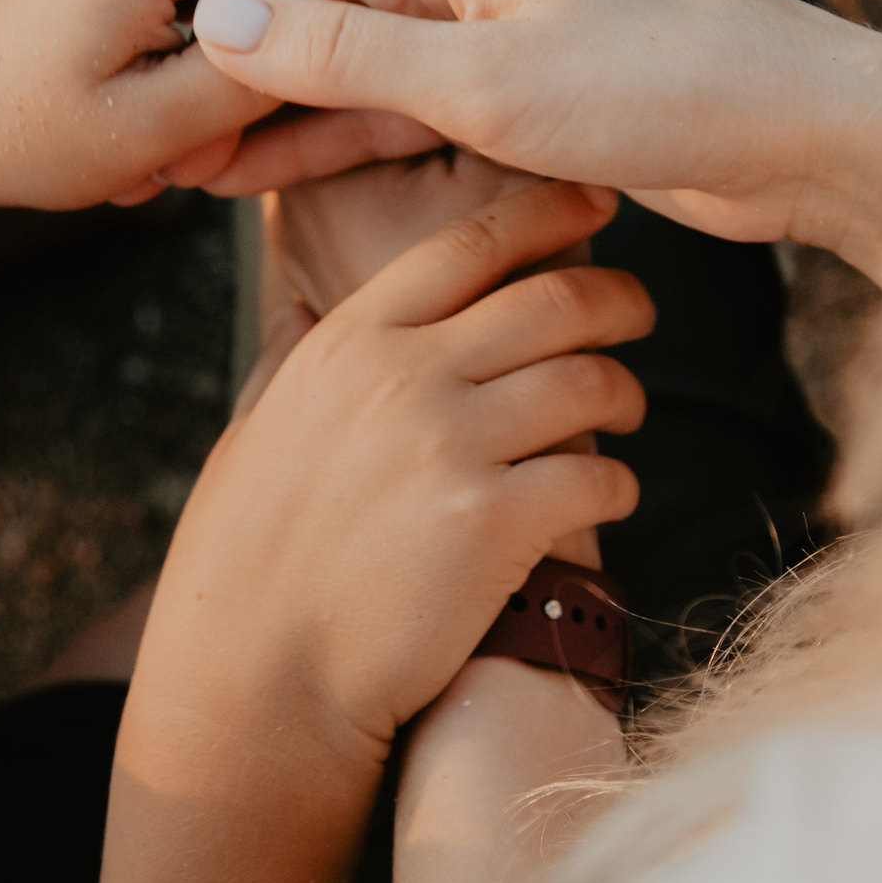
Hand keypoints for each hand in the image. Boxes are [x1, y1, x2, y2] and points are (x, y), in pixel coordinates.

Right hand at [135, 181, 650, 776]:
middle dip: (615, 298)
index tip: (595, 205)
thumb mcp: (251, 433)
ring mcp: (453, 447)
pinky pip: (599, 475)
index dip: (547, 215)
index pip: (469, 246)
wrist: (257, 678)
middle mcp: (405, 377)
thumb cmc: (243, 564)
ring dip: (626, 392)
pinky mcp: (497, 524)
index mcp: (349, 343)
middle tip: (638, 313)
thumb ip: (288, 358)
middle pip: (552, 301)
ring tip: (627, 412)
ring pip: (590, 381)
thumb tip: (298, 299)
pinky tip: (608, 496)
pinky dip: (617, 483)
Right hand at [176, 0, 881, 317]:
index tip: (141, 100)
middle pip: (303, 16)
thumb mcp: (479, 81)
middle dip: (227, 82)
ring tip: (183, 177)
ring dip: (271, 120)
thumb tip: (219, 23)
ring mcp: (474, 26)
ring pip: (343, 70)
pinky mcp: (504, 88)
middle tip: (145, 154)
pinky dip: (332, 140)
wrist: (788, 129)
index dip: (207, 38)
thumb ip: (344, 57)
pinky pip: (391, 108)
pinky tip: (265, 177)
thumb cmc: (652, 86)